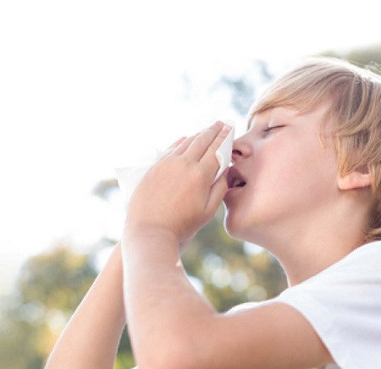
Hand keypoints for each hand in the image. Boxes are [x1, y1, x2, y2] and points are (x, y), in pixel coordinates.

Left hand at [125, 121, 231, 246]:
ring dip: (197, 135)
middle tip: (220, 124)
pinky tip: (184, 139)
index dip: (224, 138)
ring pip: (185, 143)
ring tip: (205, 130)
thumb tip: (225, 171)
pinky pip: (169, 150)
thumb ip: (219, 189)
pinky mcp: (154, 168)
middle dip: (213, 131)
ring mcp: (166, 164)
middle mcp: (184, 164)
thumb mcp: (208, 212)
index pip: (216, 149)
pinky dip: (180, 142)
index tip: (230, 129)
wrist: (150, 232)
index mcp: (201, 175)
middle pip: (201, 141)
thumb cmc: (182, 226)